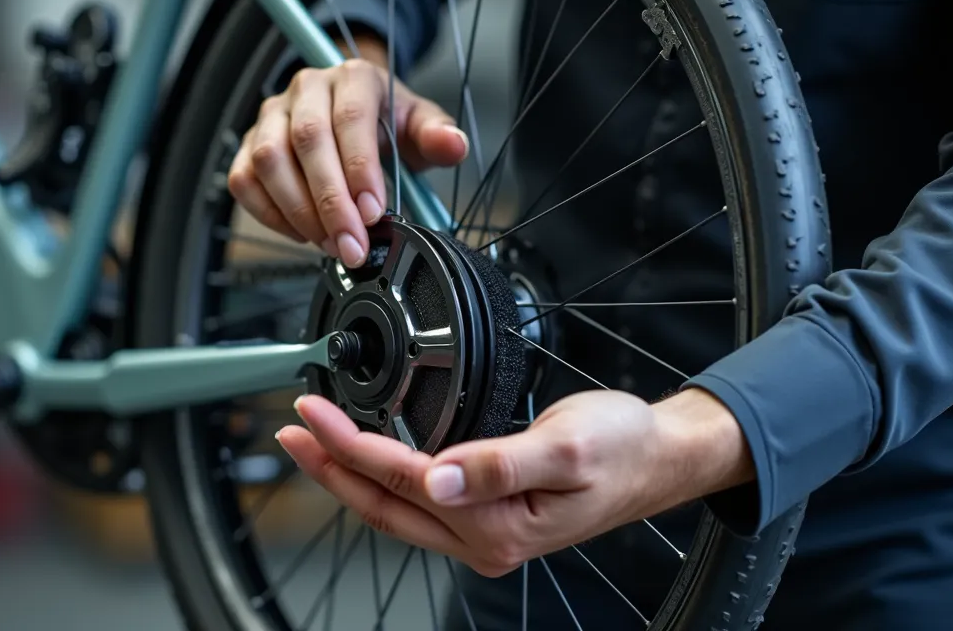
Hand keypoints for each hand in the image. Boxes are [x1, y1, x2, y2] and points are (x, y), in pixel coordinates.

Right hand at [227, 37, 468, 266]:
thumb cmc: (385, 123)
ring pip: (270, 161)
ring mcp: (272, 116)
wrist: (354, 113)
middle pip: (307, 141)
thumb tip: (453, 145)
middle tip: (353, 244)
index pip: (350, 119)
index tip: (373, 212)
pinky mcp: (248, 144)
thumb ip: (437, 136)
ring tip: (331, 243)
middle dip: (330, 202)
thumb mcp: (418, 126)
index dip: (359, 170)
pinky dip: (270, 214)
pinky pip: (245, 180)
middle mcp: (307, 89)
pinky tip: (302, 233)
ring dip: (299, 211)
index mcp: (353, 78)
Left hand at [276, 389, 751, 576]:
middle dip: (329, 468)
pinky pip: (419, 504)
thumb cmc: (623, 448)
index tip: (312, 413)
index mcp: (496, 525)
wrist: (661, 458)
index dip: (349, 447)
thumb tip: (436, 478)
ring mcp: (484, 533)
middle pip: (383, 506)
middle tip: (291, 430)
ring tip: (315, 440)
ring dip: (349, 475)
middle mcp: (484, 539)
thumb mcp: (565, 448)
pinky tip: (369, 456)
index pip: (402, 481)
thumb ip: (496, 464)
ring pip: (396, 508)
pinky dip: (384, 478)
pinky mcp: (488, 518)